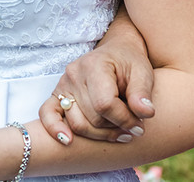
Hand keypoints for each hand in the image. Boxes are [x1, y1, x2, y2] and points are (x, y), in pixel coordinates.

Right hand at [38, 42, 155, 144]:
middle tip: (133, 129)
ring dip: (99, 135)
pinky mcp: (57, 94)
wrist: (117, 52)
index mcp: (94, 65)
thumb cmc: (130, 63)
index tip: (140, 125)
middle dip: (115, 128)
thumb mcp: (143, 73)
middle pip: (92, 117)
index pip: (105, 104)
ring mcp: (63, 84)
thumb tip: (145, 114)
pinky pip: (47, 113)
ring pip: (77, 124)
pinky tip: (67, 140)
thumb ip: (142, 93)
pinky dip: (55, 128)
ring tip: (118, 132)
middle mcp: (74, 74)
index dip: (124, 120)